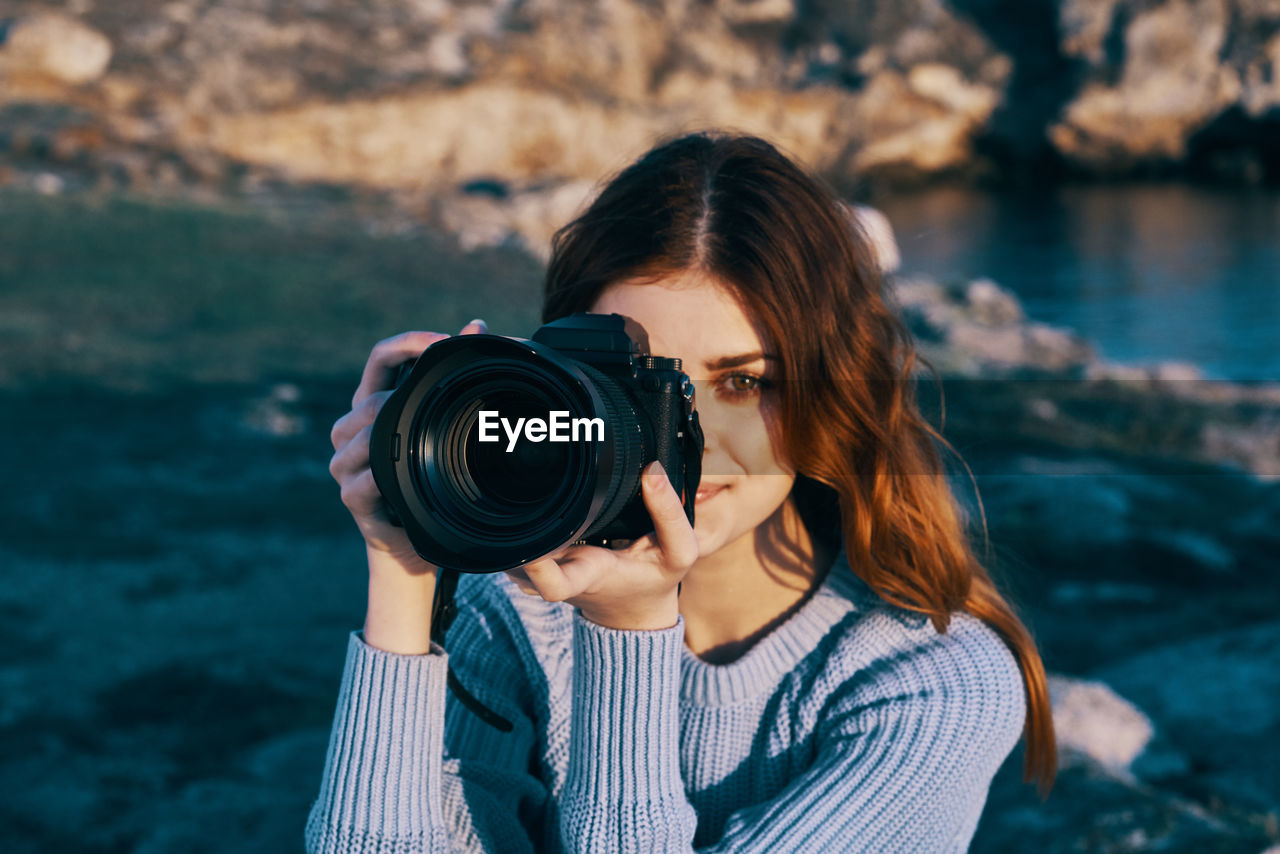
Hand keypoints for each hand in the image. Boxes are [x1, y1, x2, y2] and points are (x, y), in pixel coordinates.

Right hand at [328, 319, 488, 569]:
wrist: (415, 547)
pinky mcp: (353, 498)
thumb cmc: (431, 483)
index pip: (380, 357)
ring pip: (362, 434)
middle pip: (372, 398)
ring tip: (430, 444)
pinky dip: (387, 479)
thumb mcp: (445, 426)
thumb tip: (479, 325)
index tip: (447, 341)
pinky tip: (407, 482)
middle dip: (412, 396)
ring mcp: (346, 465)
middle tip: (456, 402)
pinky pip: (363, 481)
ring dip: (397, 436)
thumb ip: (455, 376)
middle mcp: (352, 430)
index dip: (410, 342)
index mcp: (375, 404)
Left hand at [504, 461, 699, 630]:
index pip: (553, 583)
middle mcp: (556, 576)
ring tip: (524, 490)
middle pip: (515, 557)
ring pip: (507, 548)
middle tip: (521, 485)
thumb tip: (652, 469)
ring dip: (510, 524)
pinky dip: (515, 525)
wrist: (632, 607)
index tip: (529, 544)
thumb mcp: (679, 552)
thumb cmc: (654, 578)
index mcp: (588, 575)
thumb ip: (669, 514)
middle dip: (512, 526)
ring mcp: (538, 575)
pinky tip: (528, 501)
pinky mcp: (530, 568)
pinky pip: (511, 544)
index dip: (536, 566)